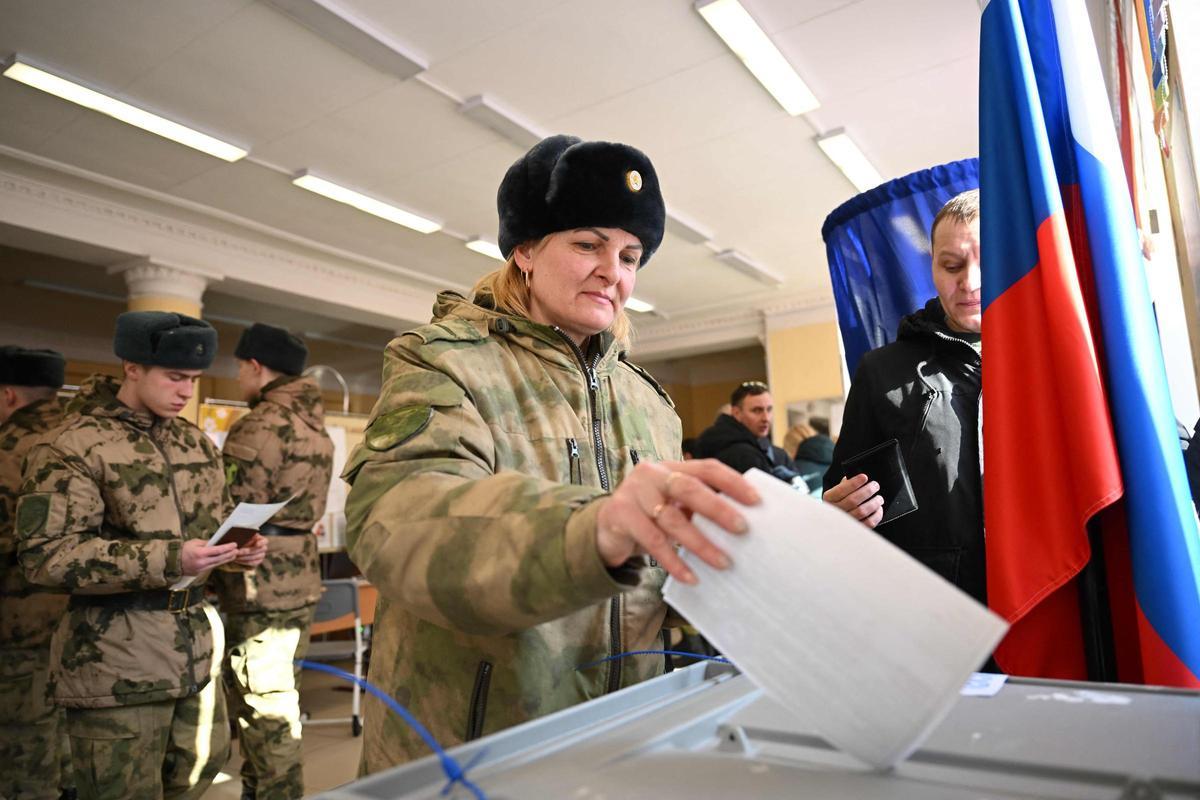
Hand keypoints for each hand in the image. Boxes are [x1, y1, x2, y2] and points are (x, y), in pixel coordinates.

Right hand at [181, 539, 237, 575]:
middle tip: (237, 550)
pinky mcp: (201, 572)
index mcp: (200, 553)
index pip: (218, 550)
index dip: (227, 547)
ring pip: (218, 563)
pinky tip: (225, 559)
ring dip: (227, 559)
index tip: (234, 544)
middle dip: (230, 554)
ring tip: (234, 554)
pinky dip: (219, 562)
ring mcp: (202, 568)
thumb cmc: (183, 550)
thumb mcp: (194, 543)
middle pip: (220, 558)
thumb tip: (217, 542)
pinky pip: (213, 566)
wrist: (172, 563)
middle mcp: (202, 562)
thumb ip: (206, 543)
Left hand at [233, 533, 268, 567]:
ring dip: (245, 557)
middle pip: (259, 550)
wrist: (237, 548)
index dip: (261, 543)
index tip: (257, 544)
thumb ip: (245, 537)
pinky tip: (238, 560)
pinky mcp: (257, 561)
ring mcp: (261, 555)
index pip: (265, 541)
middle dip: (248, 551)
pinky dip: (245, 562)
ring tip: (236, 556)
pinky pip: (253, 563)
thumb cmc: (240, 540)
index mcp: (261, 539)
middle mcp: (263, 548)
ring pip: (255, 557)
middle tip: (239, 552)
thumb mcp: (242, 537)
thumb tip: (246, 537)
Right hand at [595, 459, 760, 584]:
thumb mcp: (673, 505)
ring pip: (672, 519)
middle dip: (718, 509)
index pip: (707, 468)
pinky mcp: (620, 514)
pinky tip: (691, 577)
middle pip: (689, 488)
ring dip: (700, 543)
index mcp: (672, 467)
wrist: (605, 528)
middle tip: (742, 529)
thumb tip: (741, 523)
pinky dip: (673, 561)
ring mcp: (633, 492)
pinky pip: (652, 540)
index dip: (732, 482)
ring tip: (722, 562)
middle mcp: (652, 474)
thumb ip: (697, 506)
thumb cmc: (649, 516)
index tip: (756, 501)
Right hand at [822, 473, 882, 527]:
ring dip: (874, 502)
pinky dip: (876, 515)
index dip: (854, 483)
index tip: (864, 477)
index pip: (841, 490)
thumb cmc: (837, 503)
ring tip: (879, 498)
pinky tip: (878, 509)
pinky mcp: (855, 529)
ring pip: (862, 511)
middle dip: (867, 491)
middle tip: (875, 486)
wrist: (834, 523)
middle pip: (853, 500)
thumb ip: (844, 484)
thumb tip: (856, 476)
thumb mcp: (836, 492)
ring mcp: (845, 522)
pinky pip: (868, 523)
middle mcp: (836, 511)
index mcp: (829, 499)